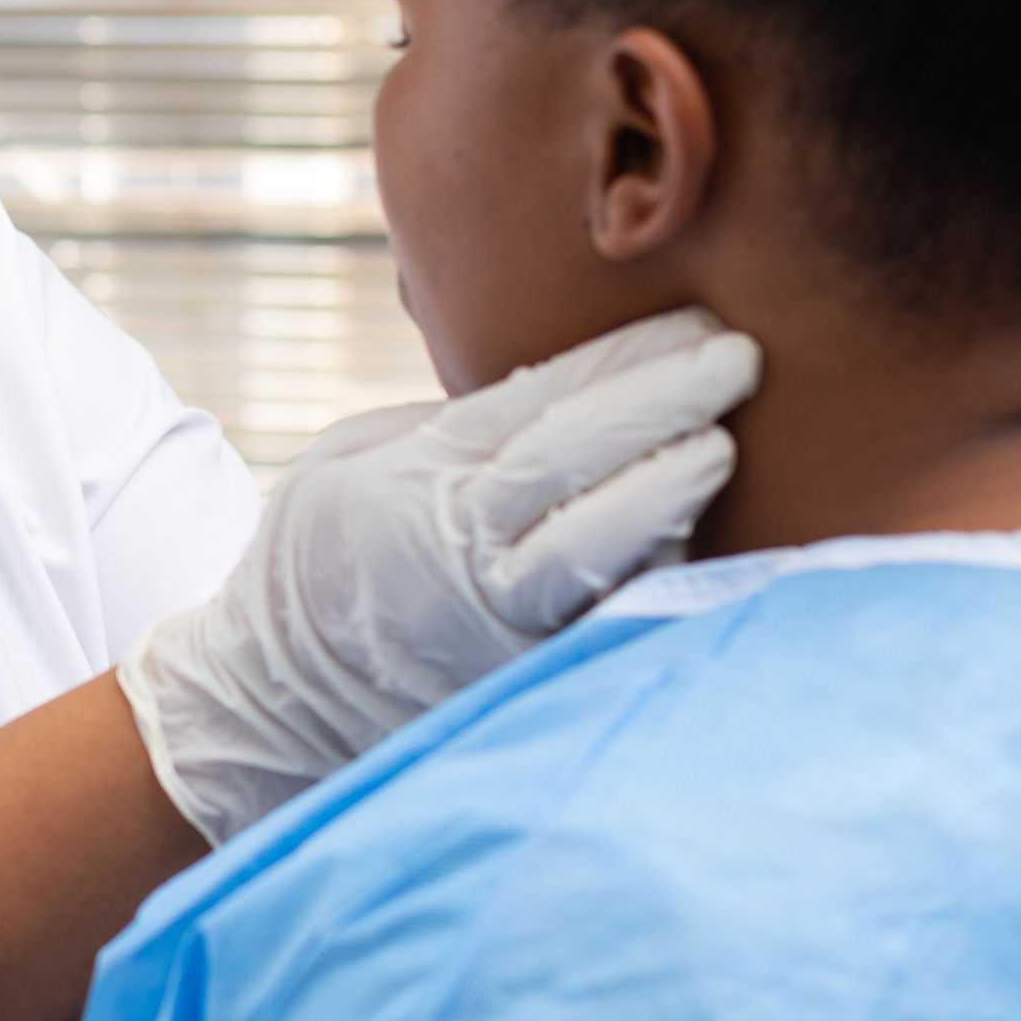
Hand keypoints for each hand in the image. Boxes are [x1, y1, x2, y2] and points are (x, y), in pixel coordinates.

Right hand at [122, 308, 760, 842]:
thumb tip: (565, 387)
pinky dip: (659, 574)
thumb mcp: (356, 458)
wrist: (277, 697)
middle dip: (669, 406)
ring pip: (609, 552)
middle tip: (743, 356)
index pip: (541, 406)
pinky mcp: (525, 681)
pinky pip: (608, 620)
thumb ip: (451, 425)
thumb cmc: (321, 556)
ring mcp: (501, 625)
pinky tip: (699, 535)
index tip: (697, 323)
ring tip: (728, 445)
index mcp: (420, 482)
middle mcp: (465, 552)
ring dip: (675, 495)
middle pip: (582, 466)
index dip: (625, 361)